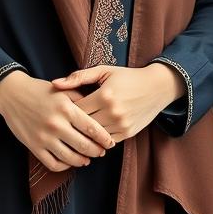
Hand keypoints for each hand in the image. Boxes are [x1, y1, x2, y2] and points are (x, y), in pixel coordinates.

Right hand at [0, 70, 114, 172]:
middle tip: (102, 152)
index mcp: (66, 108)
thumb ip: (81, 100)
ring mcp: (44, 137)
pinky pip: (53, 164)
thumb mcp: (63, 90)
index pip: (92, 128)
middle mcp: (56, 124)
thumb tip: (98, 111)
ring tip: (88, 159)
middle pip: (84, 145)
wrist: (13, 94)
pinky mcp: (34, 147)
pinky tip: (70, 162)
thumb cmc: (41, 91)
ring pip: (70, 158)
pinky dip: (64, 166)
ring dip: (82, 161)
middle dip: (96, 151)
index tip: (110, 142)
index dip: (104, 138)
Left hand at [52, 64, 183, 142]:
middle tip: (65, 122)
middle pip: (83, 125)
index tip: (62, 108)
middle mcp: (113, 112)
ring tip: (77, 129)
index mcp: (105, 95)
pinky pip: (106, 142)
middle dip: (73, 124)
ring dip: (85, 134)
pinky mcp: (128, 133)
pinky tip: (93, 133)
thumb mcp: (104, 71)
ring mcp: (121, 125)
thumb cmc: (128, 77)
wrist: (157, 87)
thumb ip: (78, 77)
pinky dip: (98, 139)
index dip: (67, 110)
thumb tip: (55, 84)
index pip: (76, 110)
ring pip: (94, 136)